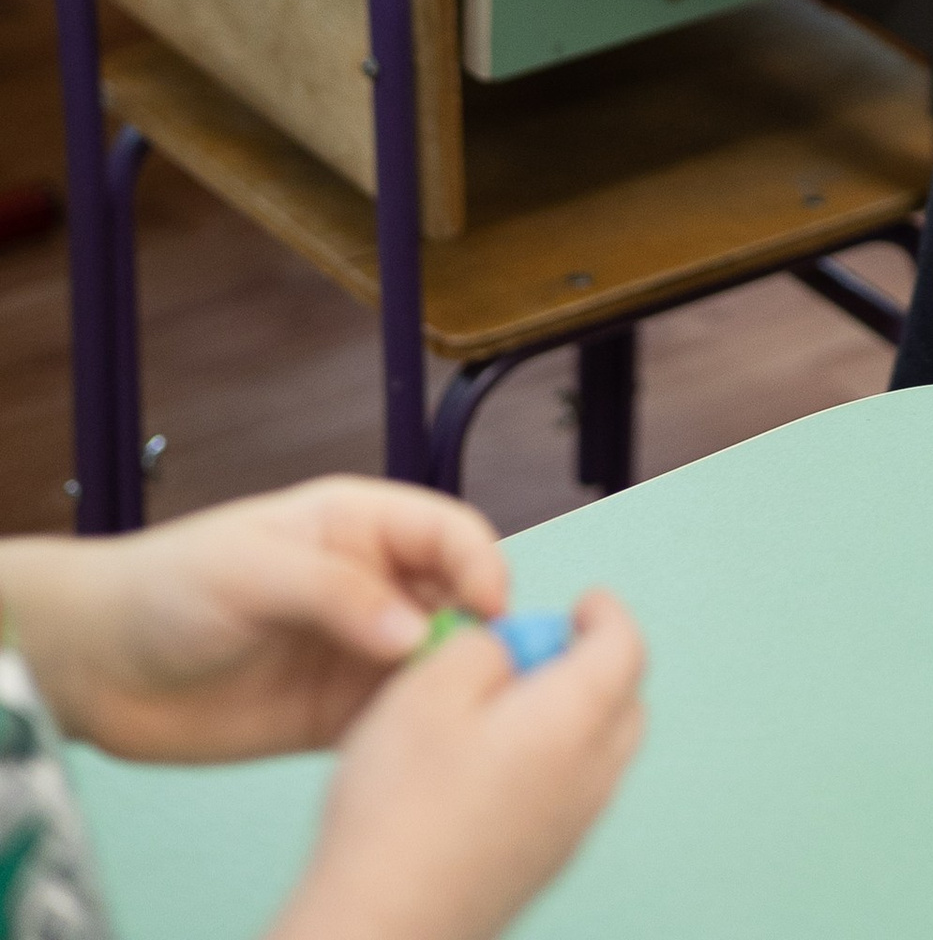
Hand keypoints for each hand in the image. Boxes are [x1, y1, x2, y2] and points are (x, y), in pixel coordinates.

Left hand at [0, 480, 506, 762]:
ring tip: (451, 720)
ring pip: (433, 663)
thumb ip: (334, 592)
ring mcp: (355, 652)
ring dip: (450, 686)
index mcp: (360, 526)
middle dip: (480, 631)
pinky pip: (394, 720)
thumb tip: (415, 631)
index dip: (480, 564)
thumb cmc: (172, 587)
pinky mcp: (334, 715)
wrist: (100, 665)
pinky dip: (413, 732)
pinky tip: (411, 748)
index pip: (447, 532)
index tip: (489, 611)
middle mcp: (373, 585)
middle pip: (456, 600)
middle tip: (482, 677)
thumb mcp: (252, 569)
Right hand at [272, 592, 645, 939]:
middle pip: (624, 703)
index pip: (625, 648)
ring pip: (600, 753)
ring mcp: (570, 833)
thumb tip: (510, 651)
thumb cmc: (399, 809)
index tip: (582, 601)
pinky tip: (487, 768)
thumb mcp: (428, 686)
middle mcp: (590, 780)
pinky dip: (553, 763)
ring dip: (573, 717)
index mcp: (575, 723)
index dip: (605, 613)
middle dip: (593, 665)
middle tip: (538, 651)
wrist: (380, 930)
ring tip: (501, 710)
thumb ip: (483, 645)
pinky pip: (572, 795)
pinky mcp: (542, 868)